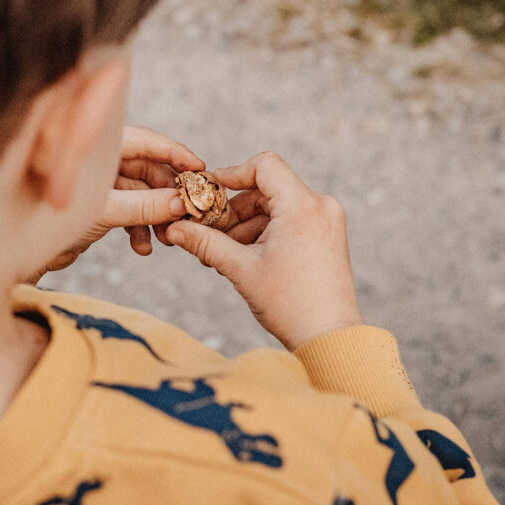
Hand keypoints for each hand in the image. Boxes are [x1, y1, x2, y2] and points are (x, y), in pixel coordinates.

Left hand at [22, 126, 204, 284]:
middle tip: (188, 215)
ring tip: (167, 240)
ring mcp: (98, 182)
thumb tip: (181, 202)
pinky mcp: (97, 204)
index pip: (146, 140)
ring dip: (156, 216)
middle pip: (148, 169)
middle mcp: (99, 160)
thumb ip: (143, 206)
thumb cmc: (49, 220)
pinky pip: (128, 209)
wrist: (18, 252)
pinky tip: (142, 249)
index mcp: (98, 148)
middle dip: (168, 195)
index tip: (200, 167)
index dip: (175, 153)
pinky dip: (138, 228)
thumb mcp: (104, 211)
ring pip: (141, 192)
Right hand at [166, 152, 361, 349]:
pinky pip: (289, 220)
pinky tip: (244, 257)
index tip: (209, 194)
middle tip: (207, 233)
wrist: (330, 339)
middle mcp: (320, 205)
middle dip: (234, 209)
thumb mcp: (241, 269)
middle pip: (266, 189)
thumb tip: (174, 228)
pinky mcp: (327, 235)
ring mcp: (327, 220)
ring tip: (221, 253)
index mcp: (302, 205)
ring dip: (246, 224)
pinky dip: (264, 232)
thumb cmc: (290, 304)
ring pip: (275, 206)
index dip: (232, 174)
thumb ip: (205, 242)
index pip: (264, 165)